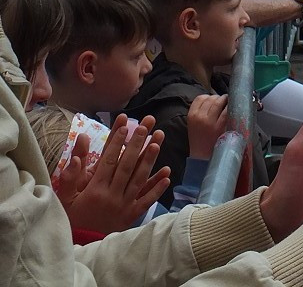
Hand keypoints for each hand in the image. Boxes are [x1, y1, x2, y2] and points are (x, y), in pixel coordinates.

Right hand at [55, 114, 170, 233]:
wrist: (80, 247)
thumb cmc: (72, 219)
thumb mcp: (65, 199)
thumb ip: (70, 176)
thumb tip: (76, 156)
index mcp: (95, 189)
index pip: (108, 160)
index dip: (117, 142)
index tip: (125, 125)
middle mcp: (111, 195)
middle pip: (126, 166)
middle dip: (136, 144)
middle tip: (145, 125)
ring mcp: (123, 206)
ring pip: (139, 179)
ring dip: (149, 160)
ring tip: (157, 141)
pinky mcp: (131, 216)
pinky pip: (146, 200)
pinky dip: (157, 187)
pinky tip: (167, 173)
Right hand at [187, 94, 228, 158]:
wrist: (202, 158)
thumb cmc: (199, 140)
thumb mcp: (193, 125)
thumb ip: (200, 112)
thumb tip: (213, 99)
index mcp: (191, 116)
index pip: (200, 98)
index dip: (208, 97)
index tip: (213, 100)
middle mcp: (199, 117)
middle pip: (210, 98)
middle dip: (218, 98)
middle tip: (223, 101)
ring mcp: (210, 121)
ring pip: (218, 102)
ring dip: (224, 100)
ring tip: (228, 102)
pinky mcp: (220, 126)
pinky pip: (226, 111)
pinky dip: (230, 107)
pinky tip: (231, 109)